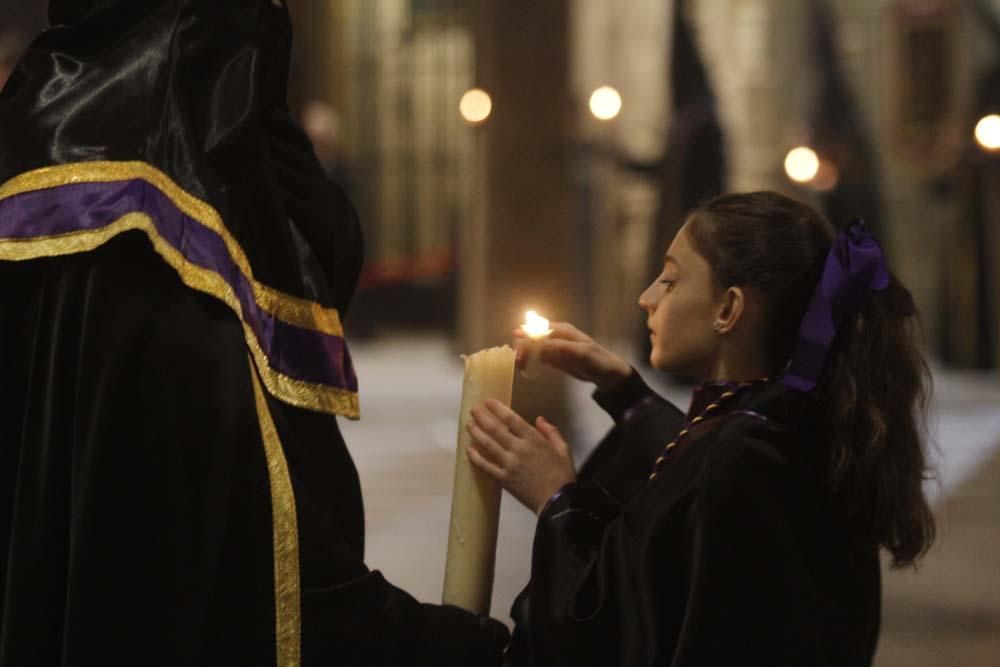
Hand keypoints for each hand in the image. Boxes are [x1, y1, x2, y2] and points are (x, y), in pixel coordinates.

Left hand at [467, 400, 576, 513]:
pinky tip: (469, 450)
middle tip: (474, 410)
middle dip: (482, 417)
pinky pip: (485, 466)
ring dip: (476, 433)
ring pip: (487, 445)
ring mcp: (509, 464)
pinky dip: (476, 458)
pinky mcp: (504, 479)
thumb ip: (551, 432)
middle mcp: (519, 449)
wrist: (558, 502)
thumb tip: (539, 419)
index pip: (511, 418)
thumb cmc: (562, 475)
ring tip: (469, 425)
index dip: (497, 408)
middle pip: (495, 429)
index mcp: (534, 439)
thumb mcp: (564, 449)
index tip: (488, 402)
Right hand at [514, 321, 630, 391]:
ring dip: (526, 354)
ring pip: (535, 347)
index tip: (515, 341)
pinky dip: (532, 361)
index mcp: (562, 330)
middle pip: (534, 337)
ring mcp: (555, 348)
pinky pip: (539, 357)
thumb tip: (537, 344)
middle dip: (524, 346)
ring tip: (520, 366)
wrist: (607, 374)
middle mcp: (556, 336)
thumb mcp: (580, 352)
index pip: (539, 328)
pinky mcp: (556, 359)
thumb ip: (559, 347)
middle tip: (518, 360)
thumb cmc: (596, 359)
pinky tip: (526, 368)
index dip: (526, 332)